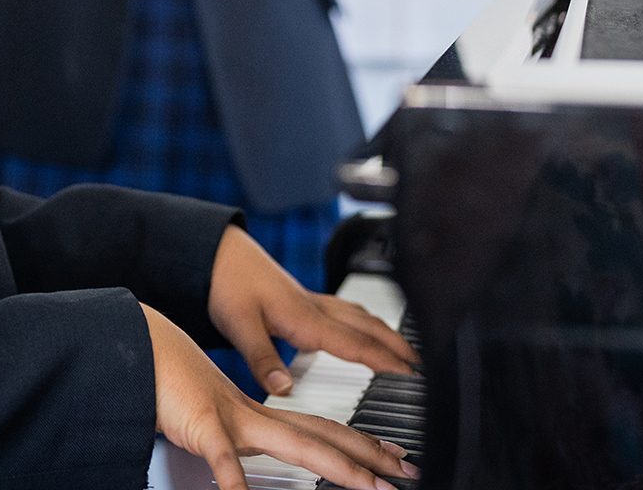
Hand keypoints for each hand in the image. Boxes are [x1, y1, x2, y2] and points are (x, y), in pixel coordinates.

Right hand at [144, 305, 412, 489]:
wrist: (135, 346)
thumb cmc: (164, 383)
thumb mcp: (205, 418)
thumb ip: (229, 443)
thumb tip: (237, 467)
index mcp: (255, 416)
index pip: (320, 430)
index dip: (359, 443)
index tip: (391, 455)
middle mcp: (253, 416)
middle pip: (324, 436)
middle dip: (369, 456)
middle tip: (407, 472)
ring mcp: (232, 418)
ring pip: (297, 444)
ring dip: (339, 467)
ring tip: (371, 487)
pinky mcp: (203, 425)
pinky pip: (225, 461)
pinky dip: (238, 484)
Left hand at [206, 226, 417, 396]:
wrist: (216, 252)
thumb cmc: (227, 284)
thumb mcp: (239, 325)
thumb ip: (262, 359)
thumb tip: (283, 389)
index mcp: (305, 319)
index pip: (355, 344)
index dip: (386, 361)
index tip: (413, 376)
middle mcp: (315, 308)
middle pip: (368, 329)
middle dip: (399, 348)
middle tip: (426, 368)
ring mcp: (311, 301)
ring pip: (360, 317)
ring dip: (386, 333)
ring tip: (407, 351)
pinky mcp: (303, 297)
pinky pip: (345, 310)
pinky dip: (365, 321)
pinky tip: (364, 327)